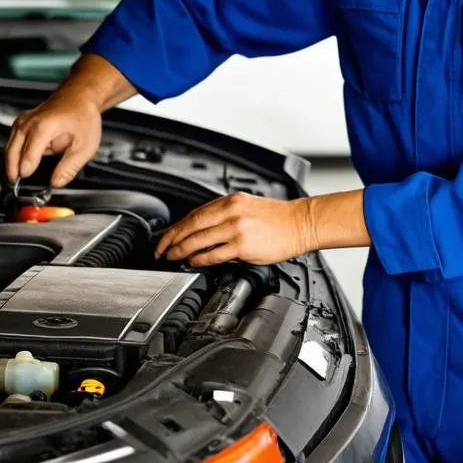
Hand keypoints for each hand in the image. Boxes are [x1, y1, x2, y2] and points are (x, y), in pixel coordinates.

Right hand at [5, 92, 101, 187]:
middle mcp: (29, 123)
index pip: (28, 157)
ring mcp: (22, 122)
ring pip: (9, 149)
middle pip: (12, 154)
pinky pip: (12, 143)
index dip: (26, 172)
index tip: (26, 184)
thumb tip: (56, 182)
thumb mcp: (85, 147)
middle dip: (14, 171)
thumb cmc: (83, 118)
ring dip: (12, 163)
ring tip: (18, 178)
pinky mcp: (20, 123)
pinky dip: (15, 154)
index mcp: (44, 128)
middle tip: (18, 187)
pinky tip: (22, 163)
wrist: (79, 99)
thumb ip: (69, 168)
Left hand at [155, 193, 314, 267]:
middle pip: (192, 225)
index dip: (176, 227)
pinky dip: (200, 259)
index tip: (165, 237)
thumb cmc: (277, 218)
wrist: (301, 223)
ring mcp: (237, 229)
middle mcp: (232, 212)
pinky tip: (193, 262)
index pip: (194, 214)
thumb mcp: (247, 206)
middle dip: (172, 239)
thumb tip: (200, 230)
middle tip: (161, 250)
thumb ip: (224, 215)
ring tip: (173, 257)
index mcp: (231, 200)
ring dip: (182, 250)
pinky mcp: (244, 246)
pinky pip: (215, 254)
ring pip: (199, 240)